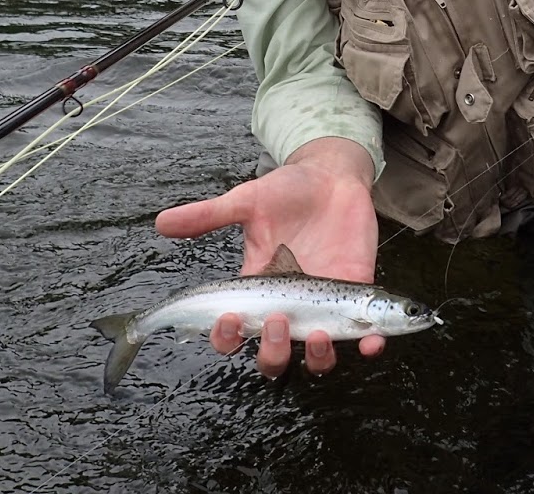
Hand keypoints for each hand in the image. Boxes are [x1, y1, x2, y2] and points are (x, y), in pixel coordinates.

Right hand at [154, 136, 382, 377]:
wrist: (332, 176)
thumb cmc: (287, 190)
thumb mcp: (247, 201)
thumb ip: (208, 215)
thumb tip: (160, 222)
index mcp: (257, 290)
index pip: (234, 333)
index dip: (227, 339)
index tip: (230, 320)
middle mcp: (288, 307)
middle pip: (272, 356)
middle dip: (271, 350)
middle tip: (276, 319)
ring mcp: (323, 307)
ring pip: (314, 356)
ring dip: (315, 357)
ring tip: (317, 335)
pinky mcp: (356, 296)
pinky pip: (363, 336)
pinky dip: (370, 345)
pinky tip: (373, 341)